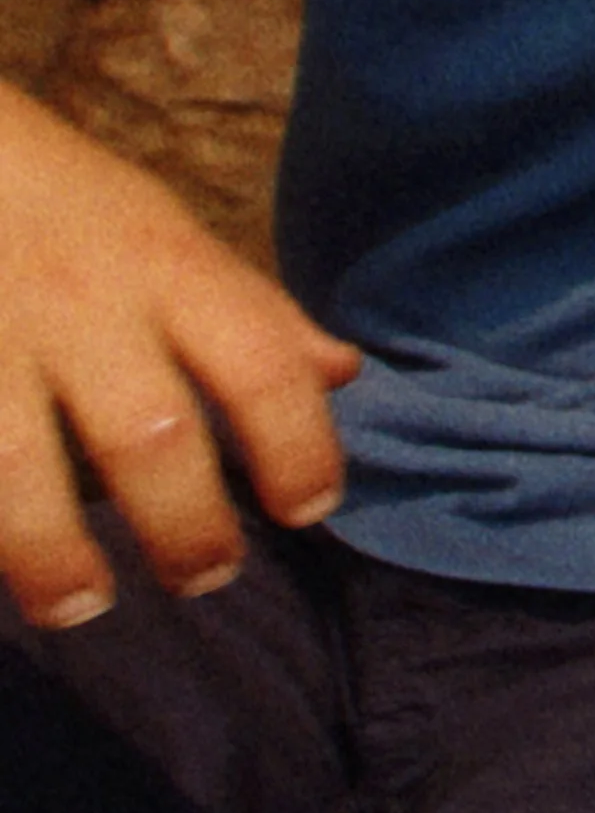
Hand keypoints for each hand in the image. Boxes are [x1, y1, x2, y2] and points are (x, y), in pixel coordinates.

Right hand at [0, 83, 352, 625]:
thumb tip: (344, 374)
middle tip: (208, 577)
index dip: (298, 446)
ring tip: (79, 605)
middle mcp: (82, 309)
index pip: (262, 364)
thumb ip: (250, 312)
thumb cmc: (71, 207)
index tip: (308, 509)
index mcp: (167, 270)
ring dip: (50, 551)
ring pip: (15, 466)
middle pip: (146, 436)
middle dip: (184, 523)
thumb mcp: (173, 235)